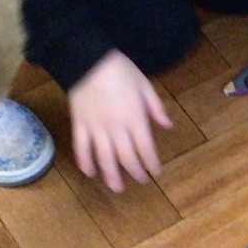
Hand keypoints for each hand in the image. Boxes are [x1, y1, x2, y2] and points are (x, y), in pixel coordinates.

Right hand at [68, 50, 172, 190]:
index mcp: (134, 117)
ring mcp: (95, 127)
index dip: (151, 162)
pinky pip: (81, 147)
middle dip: (134, 172)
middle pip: (126, 156)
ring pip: (104, 157)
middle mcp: (115, 127)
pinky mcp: (79, 124)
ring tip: (117, 188)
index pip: (145, 147)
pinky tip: (90, 172)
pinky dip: (85, 161)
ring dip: (111, 175)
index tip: (156, 172)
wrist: (87, 59)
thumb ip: (155, 107)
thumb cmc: (120, 69)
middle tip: (141, 181)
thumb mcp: (144, 84)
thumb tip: (168, 125)